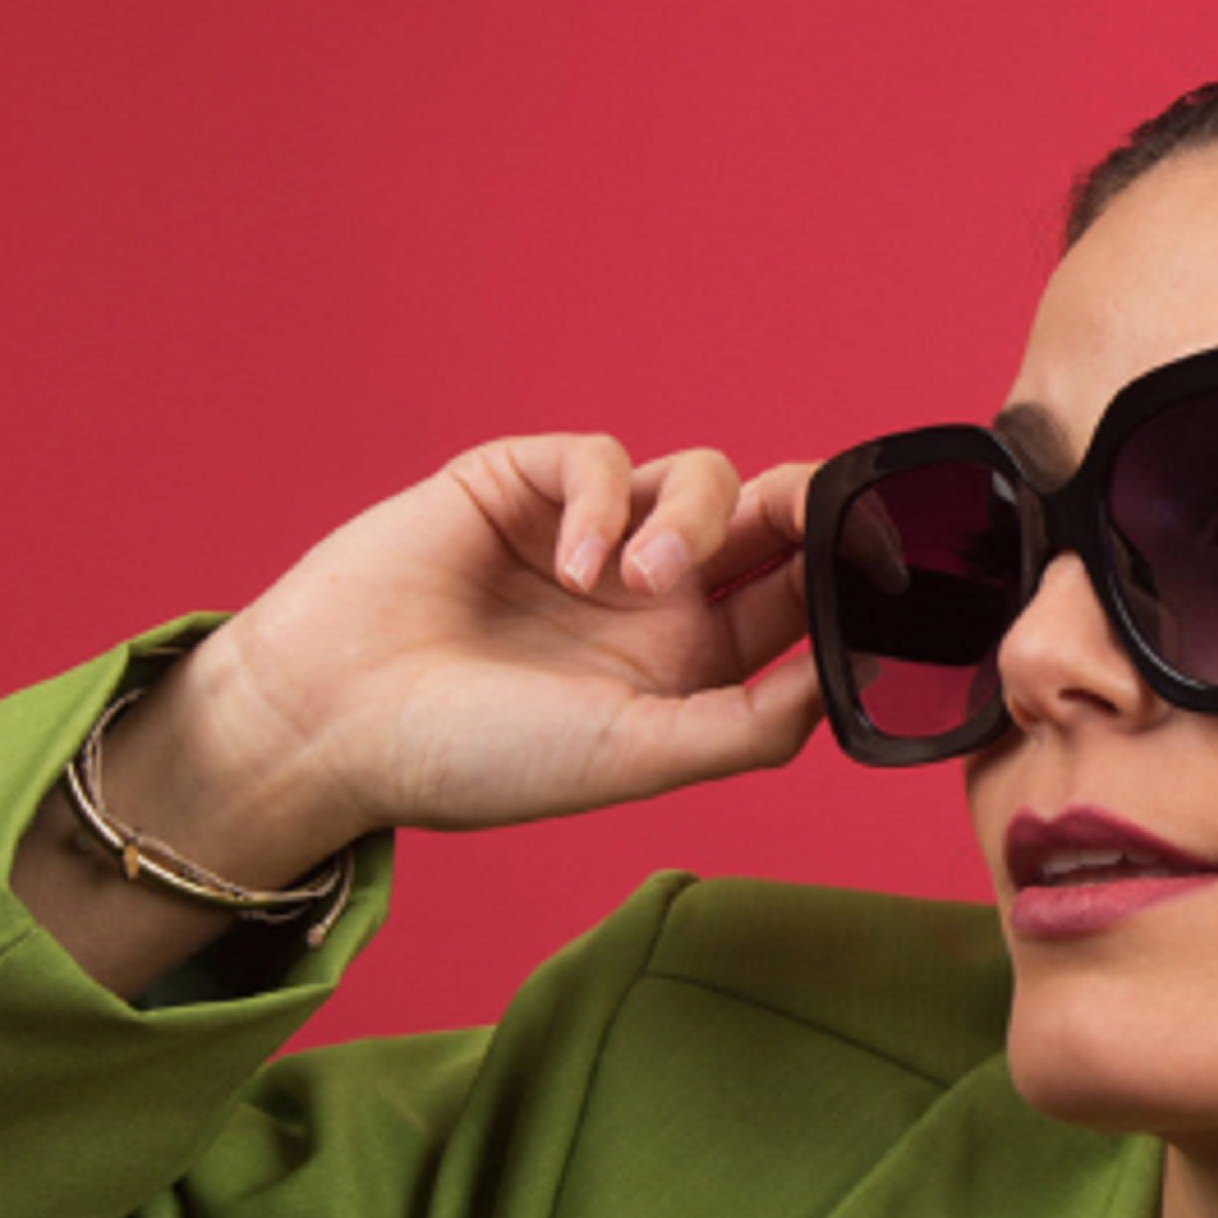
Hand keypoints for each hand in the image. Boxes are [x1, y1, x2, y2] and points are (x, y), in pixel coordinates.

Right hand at [112, 435, 824, 877]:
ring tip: (643, 581)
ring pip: (704, 478)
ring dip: (697, 517)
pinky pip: (605, 459)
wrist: (332, 721)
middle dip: (807, 509)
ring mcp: (591, 536)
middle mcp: (650, 599)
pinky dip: (605, 501)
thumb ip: (746, 726)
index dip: (845, 578)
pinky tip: (570, 565)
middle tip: (816, 519)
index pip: (797, 602)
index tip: (885, 570)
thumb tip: (842, 680)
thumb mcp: (634, 758)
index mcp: (686, 667)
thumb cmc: (475, 759)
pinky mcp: (525, 484)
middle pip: (769, 523)